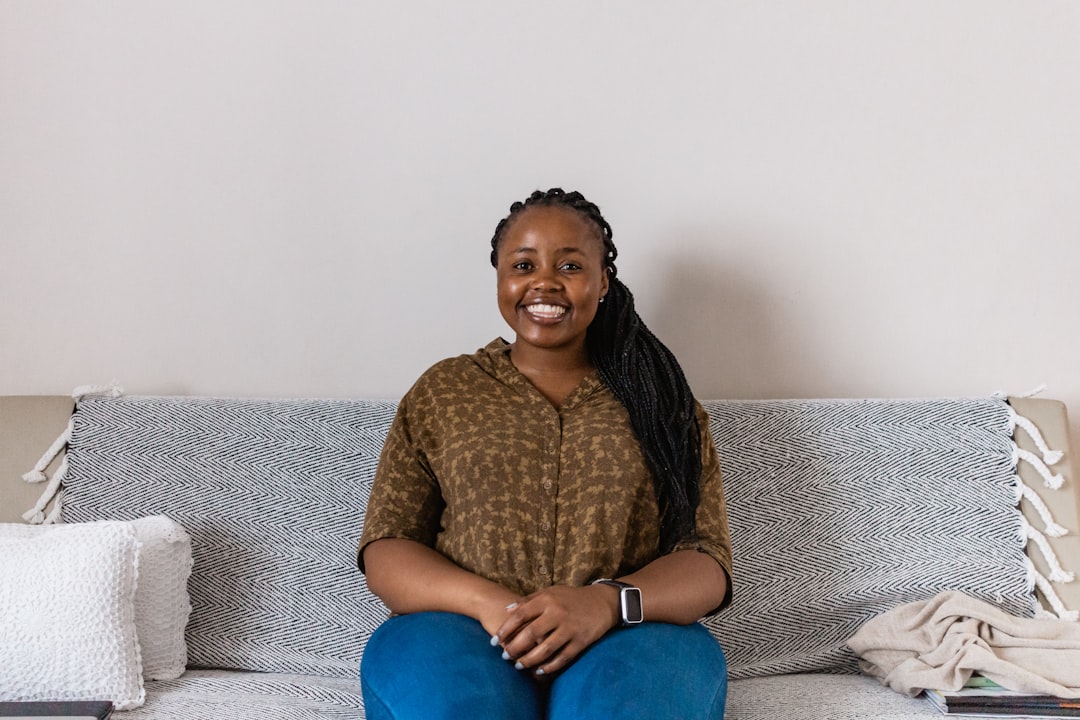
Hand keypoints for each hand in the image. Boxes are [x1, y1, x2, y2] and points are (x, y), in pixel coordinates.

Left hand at [492, 584, 619, 675]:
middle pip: (530, 634)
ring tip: (518, 666)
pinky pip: (562, 658)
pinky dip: (550, 666)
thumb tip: (506, 611)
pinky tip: (539, 671)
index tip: (494, 641)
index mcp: (547, 600)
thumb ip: (529, 601)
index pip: (520, 615)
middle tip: (504, 657)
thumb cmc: (571, 597)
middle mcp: (557, 613)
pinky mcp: (581, 641)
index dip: (506, 629)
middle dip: (514, 648)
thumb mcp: (550, 592)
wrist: (602, 602)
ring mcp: (570, 628)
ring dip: (529, 660)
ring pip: (545, 649)